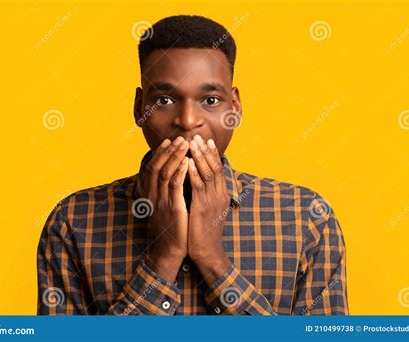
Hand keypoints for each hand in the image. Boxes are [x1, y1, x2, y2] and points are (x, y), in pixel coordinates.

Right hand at [143, 136, 189, 282]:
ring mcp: (161, 202)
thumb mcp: (164, 207)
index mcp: (150, 195)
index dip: (160, 153)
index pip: (153, 168)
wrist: (168, 251)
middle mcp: (153, 196)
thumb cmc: (170, 228)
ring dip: (175, 156)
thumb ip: (165, 192)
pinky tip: (188, 162)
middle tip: (179, 138)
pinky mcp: (172, 209)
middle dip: (169, 151)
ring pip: (166, 173)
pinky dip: (180, 172)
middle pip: (158, 166)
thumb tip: (173, 175)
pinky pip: (175, 187)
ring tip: (185, 144)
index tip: (168, 141)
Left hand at [187, 135, 231, 284]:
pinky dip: (193, 173)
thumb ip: (207, 194)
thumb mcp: (209, 209)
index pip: (218, 169)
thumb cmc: (205, 230)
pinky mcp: (202, 209)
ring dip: (199, 158)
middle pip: (214, 167)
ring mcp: (212, 201)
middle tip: (198, 137)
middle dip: (206, 151)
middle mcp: (219, 195)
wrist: (207, 251)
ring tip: (193, 144)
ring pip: (207, 174)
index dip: (212, 154)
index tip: (206, 141)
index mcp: (221, 195)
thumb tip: (199, 179)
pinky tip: (187, 164)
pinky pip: (198, 187)